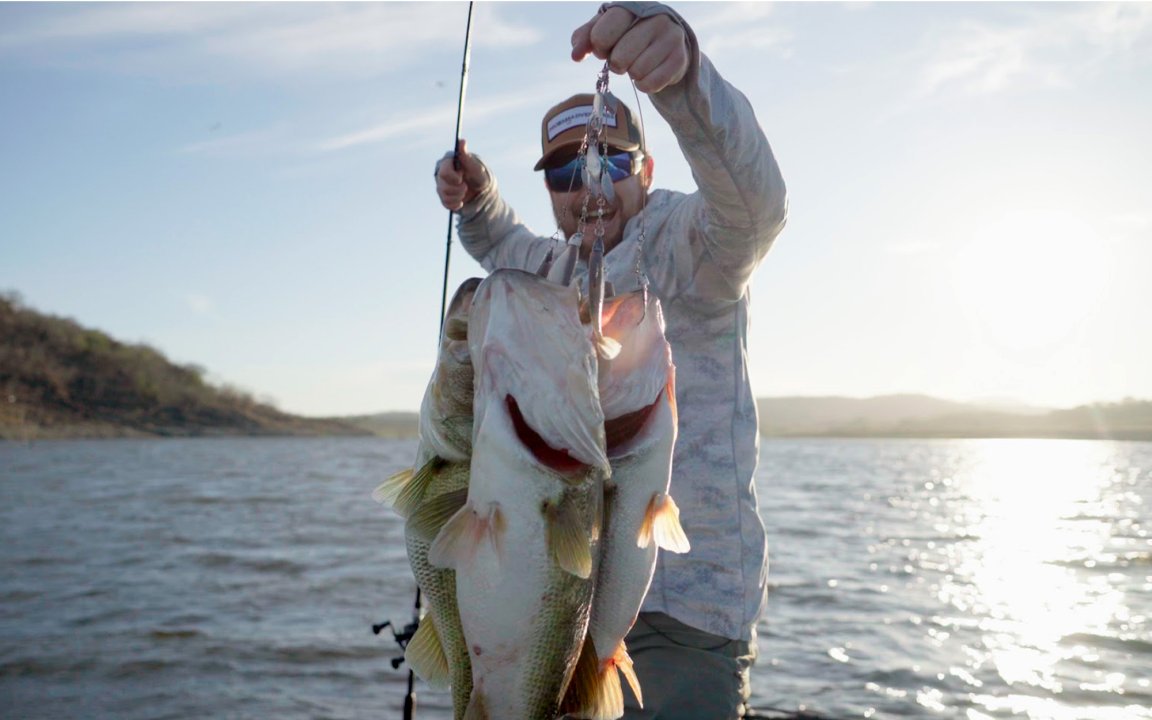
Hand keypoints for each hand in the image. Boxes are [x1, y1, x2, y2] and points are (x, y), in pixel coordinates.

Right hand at [435, 139, 487, 211]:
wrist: (483, 192)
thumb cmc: (480, 176)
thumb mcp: (477, 168)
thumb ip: (467, 157)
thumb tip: (461, 141)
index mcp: (448, 162)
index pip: (443, 170)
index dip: (452, 176)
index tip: (461, 179)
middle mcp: (442, 173)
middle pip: (442, 184)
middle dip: (456, 188)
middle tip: (465, 187)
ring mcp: (442, 185)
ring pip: (444, 195)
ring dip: (458, 196)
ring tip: (465, 192)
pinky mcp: (444, 196)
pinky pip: (445, 203)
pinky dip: (455, 204)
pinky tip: (462, 201)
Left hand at [570, 6, 688, 93]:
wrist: (667, 39)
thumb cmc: (628, 33)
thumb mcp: (605, 29)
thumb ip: (585, 38)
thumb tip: (575, 55)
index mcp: (631, 7)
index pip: (602, 34)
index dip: (599, 46)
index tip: (605, 46)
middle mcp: (655, 18)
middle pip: (620, 58)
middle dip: (616, 63)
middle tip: (623, 58)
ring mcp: (671, 37)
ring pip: (636, 72)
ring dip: (632, 73)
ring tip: (638, 63)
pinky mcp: (679, 58)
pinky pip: (650, 84)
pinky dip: (644, 85)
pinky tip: (648, 73)